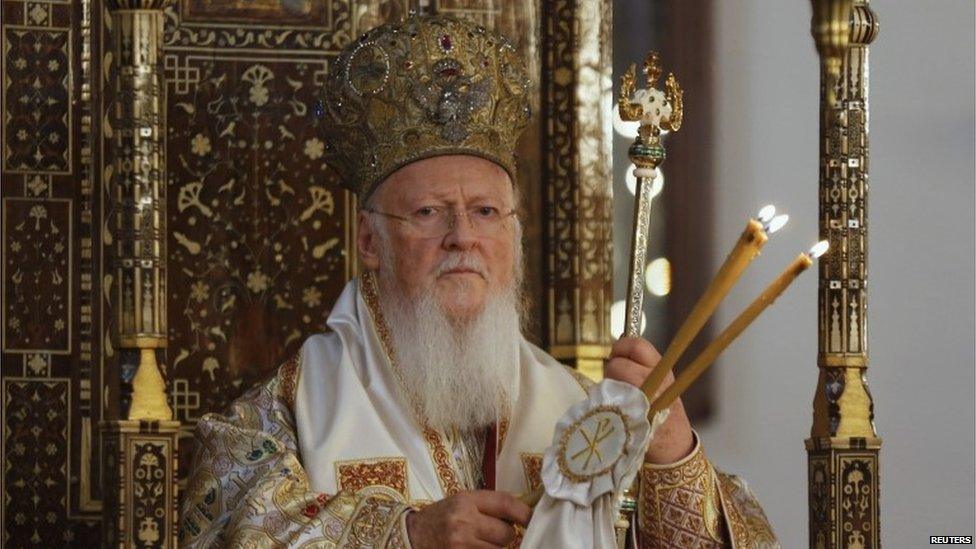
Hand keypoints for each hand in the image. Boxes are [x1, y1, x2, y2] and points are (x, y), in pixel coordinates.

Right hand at [405, 490, 531, 547]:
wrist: (412, 535)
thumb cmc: (442, 516)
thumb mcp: (462, 501)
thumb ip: (489, 505)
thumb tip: (524, 513)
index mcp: (466, 500)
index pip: (506, 504)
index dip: (525, 513)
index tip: (532, 520)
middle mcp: (464, 522)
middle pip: (506, 533)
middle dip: (505, 535)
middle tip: (492, 533)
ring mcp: (461, 544)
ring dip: (495, 548)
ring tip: (479, 542)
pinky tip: (477, 548)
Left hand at [604, 337, 694, 463]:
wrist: (672, 445)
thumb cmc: (663, 410)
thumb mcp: (662, 381)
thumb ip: (642, 364)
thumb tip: (617, 350)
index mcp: (662, 369)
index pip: (636, 345)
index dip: (621, 347)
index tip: (618, 355)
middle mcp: (652, 381)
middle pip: (616, 364)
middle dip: (612, 370)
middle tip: (619, 382)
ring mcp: (638, 399)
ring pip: (607, 381)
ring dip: (608, 387)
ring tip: (621, 398)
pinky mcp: (626, 416)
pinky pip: (604, 401)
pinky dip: (605, 403)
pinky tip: (616, 410)